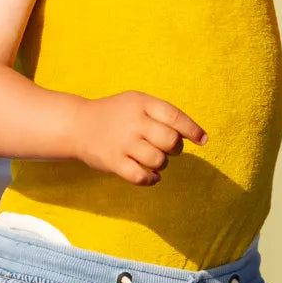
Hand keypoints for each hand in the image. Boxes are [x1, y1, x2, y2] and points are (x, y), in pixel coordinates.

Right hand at [74, 90, 206, 185]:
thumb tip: (191, 134)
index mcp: (141, 103)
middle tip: (169, 148)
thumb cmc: (115, 114)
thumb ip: (160, 114)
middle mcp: (134, 122)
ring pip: (159, 160)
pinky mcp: (114, 162)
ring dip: (162, 163)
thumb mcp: (136, 103)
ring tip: (154, 159)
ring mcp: (123, 142)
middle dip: (176, 148)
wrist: (78, 124)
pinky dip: (151, 179)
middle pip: (170, 141)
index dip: (192, 129)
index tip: (203, 140)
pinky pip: (142, 177)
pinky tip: (151, 175)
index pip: (174, 115)